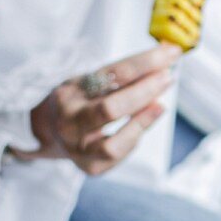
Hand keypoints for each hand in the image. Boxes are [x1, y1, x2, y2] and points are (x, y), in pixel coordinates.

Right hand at [17, 44, 180, 174]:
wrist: (50, 131)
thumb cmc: (78, 101)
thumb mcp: (89, 82)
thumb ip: (120, 78)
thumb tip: (162, 68)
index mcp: (68, 95)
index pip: (111, 75)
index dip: (144, 63)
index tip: (170, 53)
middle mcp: (68, 124)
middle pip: (110, 110)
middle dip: (144, 91)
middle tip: (167, 77)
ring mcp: (77, 150)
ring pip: (113, 145)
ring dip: (142, 122)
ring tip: (160, 104)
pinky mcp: (91, 168)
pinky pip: (119, 156)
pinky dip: (134, 137)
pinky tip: (142, 123)